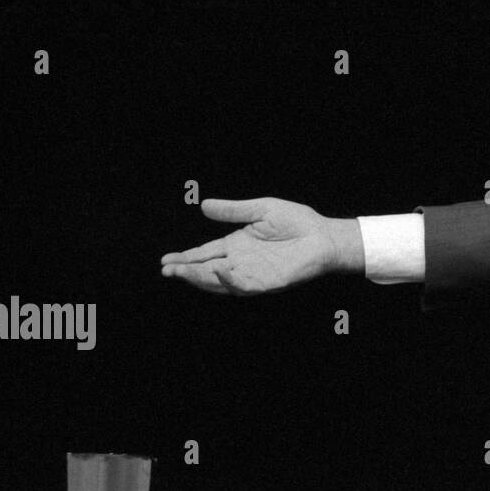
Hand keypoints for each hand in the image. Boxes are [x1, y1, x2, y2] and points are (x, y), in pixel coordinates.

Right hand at [160, 197, 355, 294]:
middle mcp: (241, 262)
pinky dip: (229, 281)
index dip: (186, 257)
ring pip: (220, 281)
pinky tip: (217, 272)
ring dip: (200, 278)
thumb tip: (204, 205)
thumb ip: (233, 210)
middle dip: (186, 270)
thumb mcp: (261, 209)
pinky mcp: (267, 283)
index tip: (165, 260)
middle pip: (207, 270)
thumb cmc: (297, 221)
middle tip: (167, 269)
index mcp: (237, 245)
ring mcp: (253, 274)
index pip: (205, 254)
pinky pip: (244, 286)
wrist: (324, 235)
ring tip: (181, 272)